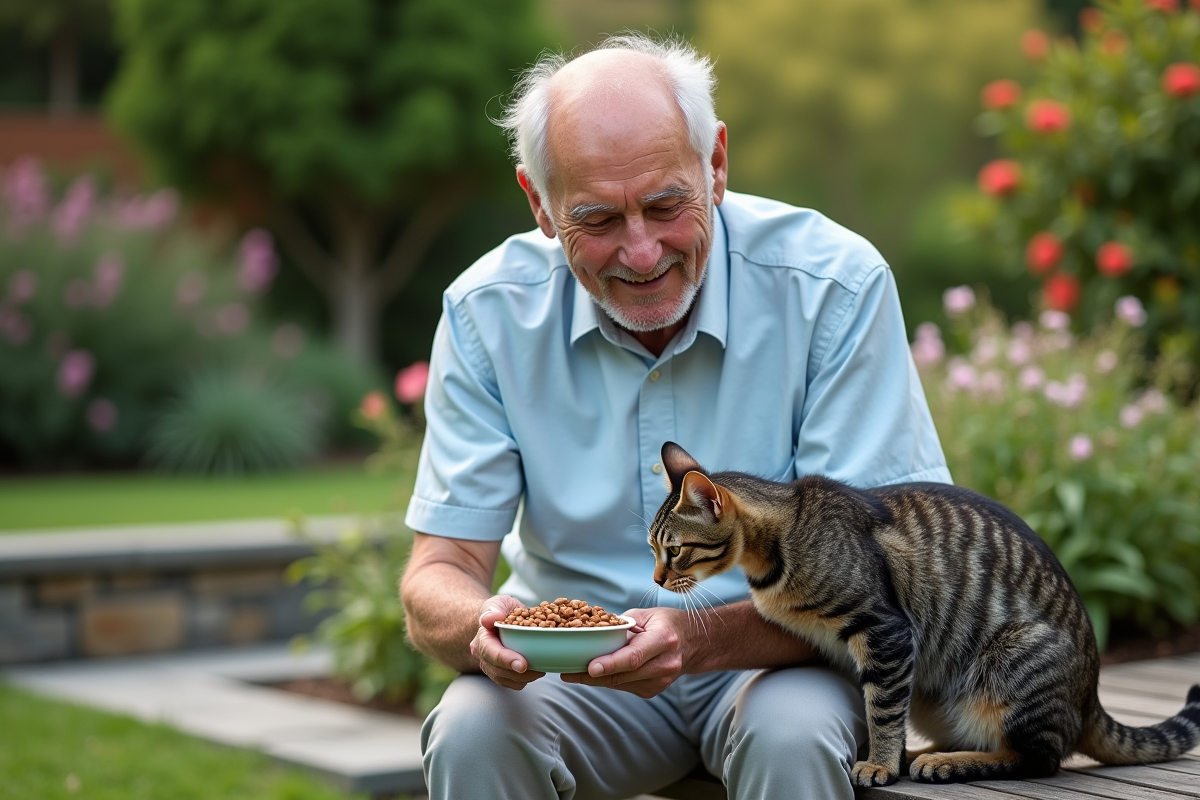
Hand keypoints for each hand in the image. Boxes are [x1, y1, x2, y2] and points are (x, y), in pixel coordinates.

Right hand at [469, 595, 546, 689]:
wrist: (497, 620)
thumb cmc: (499, 610)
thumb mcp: (498, 602)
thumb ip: (494, 608)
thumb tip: (490, 618)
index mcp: (482, 638)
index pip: (489, 651)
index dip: (505, 659)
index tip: (522, 664)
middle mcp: (483, 656)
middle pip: (497, 670)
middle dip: (518, 674)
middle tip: (539, 671)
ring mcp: (490, 667)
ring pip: (505, 679)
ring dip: (523, 678)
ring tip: (540, 669)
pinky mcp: (500, 674)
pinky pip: (511, 684)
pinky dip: (524, 680)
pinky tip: (536, 671)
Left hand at [560, 606, 689, 697]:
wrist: (693, 643)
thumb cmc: (665, 623)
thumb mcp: (646, 615)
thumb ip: (621, 625)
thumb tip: (592, 631)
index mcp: (663, 640)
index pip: (634, 656)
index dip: (611, 664)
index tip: (590, 667)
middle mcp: (665, 664)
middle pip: (624, 675)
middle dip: (593, 676)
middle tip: (568, 673)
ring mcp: (661, 681)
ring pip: (621, 684)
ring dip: (596, 680)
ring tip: (573, 673)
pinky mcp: (654, 691)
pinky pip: (624, 687)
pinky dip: (609, 680)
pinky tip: (596, 674)